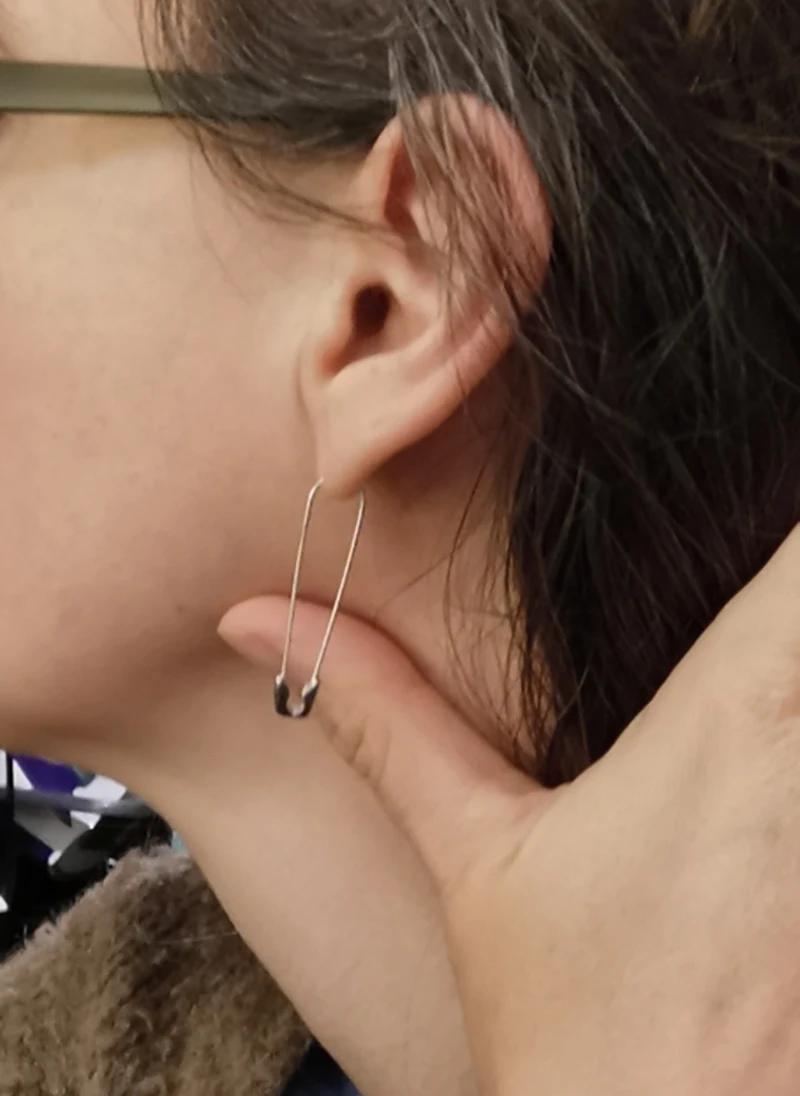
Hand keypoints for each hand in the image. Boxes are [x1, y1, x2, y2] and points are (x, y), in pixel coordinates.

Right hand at [220, 525, 799, 1095]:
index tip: (750, 494)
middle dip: (784, 585)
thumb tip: (263, 621)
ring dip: (799, 678)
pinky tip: (769, 818)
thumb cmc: (592, 1043)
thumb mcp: (474, 860)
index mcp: (739, 709)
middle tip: (738, 605)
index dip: (784, 503)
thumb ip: (381, 715)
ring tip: (744, 738)